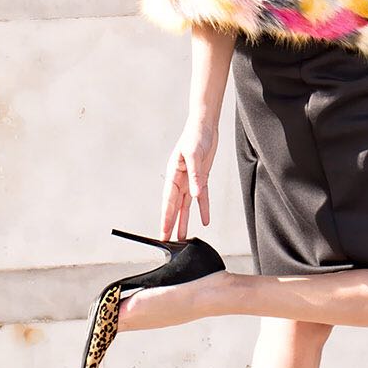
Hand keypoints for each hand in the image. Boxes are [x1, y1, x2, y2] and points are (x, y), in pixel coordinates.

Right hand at [160, 117, 217, 240]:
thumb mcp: (194, 155)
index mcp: (173, 174)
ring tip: (183, 237)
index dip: (166, 218)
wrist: (205, 126)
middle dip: (170, 224)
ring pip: (186, 205)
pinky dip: (203, 208)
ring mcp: (190, 180)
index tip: (163, 232)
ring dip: (184, 220)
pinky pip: (201, 197)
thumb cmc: (195, 136)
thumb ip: (195, 176)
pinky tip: (204, 220)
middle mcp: (180, 180)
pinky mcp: (201, 178)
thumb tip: (195, 195)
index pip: (168, 201)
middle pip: (174, 206)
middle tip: (167, 241)